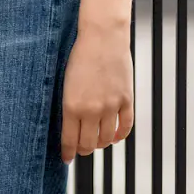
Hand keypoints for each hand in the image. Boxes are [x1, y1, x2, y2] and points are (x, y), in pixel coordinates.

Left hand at [60, 23, 133, 163]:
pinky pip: (124, 127)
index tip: (66, 158)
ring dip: (100, 144)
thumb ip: (69, 106)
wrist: (102, 35)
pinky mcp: (126, 100)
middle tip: (81, 148)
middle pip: (88, 144)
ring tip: (96, 139)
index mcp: (71, 105)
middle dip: (83, 149)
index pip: (69, 141)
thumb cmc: (80, 55)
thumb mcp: (66, 82)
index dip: (68, 153)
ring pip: (106, 140)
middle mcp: (91, 110)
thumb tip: (70, 127)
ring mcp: (111, 106)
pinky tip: (113, 136)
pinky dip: (118, 136)